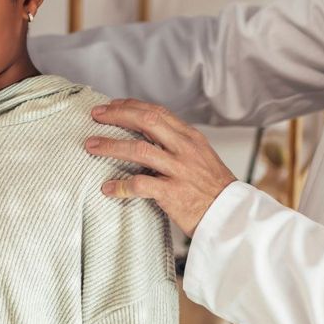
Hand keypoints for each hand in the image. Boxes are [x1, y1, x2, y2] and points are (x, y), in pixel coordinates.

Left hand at [84, 98, 236, 236]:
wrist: (232, 218)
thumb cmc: (213, 189)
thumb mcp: (201, 156)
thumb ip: (177, 144)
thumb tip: (147, 135)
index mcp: (191, 138)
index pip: (157, 112)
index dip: (131, 105)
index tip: (112, 105)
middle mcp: (185, 149)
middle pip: (146, 121)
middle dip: (117, 115)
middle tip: (96, 115)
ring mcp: (179, 170)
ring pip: (138, 150)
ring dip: (111, 146)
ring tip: (91, 146)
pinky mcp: (173, 194)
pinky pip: (140, 185)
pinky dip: (121, 186)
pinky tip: (108, 188)